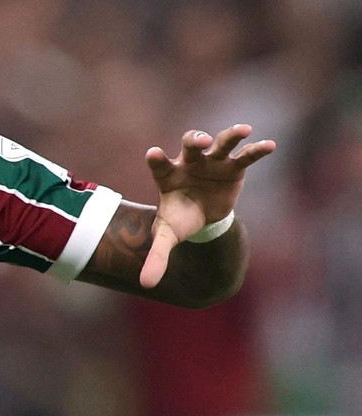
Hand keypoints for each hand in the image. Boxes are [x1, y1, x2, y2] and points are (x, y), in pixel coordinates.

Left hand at [139, 124, 275, 287]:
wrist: (201, 216)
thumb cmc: (180, 219)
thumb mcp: (168, 237)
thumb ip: (157, 257)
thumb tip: (145, 285)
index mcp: (168, 176)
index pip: (159, 165)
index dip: (156, 159)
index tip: (153, 153)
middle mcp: (189, 163)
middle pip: (191, 146)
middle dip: (196, 141)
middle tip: (200, 142)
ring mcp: (212, 162)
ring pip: (220, 144)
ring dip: (230, 136)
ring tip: (244, 129)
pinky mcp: (233, 167)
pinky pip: (246, 157)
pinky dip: (257, 150)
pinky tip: (270, 145)